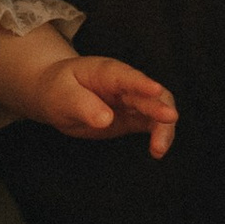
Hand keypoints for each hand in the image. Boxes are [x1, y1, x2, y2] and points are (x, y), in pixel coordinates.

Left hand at [26, 55, 180, 158]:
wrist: (56, 94)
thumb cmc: (57, 89)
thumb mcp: (62, 95)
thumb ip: (83, 105)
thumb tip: (106, 119)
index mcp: (107, 72)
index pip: (127, 76)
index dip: (142, 83)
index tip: (156, 91)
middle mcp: (125, 85)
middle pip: (150, 94)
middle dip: (160, 108)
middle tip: (168, 120)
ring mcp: (131, 101)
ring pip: (157, 110)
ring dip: (163, 127)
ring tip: (159, 149)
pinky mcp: (132, 118)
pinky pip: (152, 125)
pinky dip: (158, 136)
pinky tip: (157, 151)